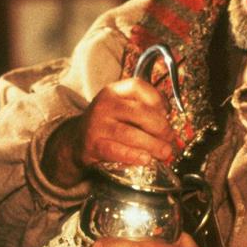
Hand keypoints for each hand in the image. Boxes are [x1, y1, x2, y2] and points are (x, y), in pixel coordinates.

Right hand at [42, 78, 174, 187]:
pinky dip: (134, 156)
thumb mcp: (121, 107)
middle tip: (169, 139)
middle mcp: (104, 105)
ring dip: (152, 145)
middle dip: (161, 128)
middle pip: (140, 113)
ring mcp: (97, 125)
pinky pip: (116, 151)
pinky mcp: (93, 145)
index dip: (157, 100)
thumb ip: (143, 107)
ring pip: (131, 134)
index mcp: (113, 91)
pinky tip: (145, 159)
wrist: (76, 140)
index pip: (138, 87)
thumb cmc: (107, 124)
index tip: (166, 113)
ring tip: (164, 153)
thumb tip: (170, 118)